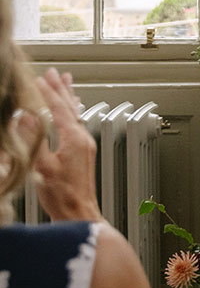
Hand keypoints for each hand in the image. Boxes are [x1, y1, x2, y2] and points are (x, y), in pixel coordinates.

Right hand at [31, 68, 102, 222]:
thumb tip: (26, 117)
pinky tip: (72, 110)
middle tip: (54, 73)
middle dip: (60, 89)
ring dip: (68, 97)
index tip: (39, 79)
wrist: (78, 213)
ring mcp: (84, 145)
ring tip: (66, 82)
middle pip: (70, 107)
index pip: (58, 109)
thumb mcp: (42, 167)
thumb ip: (35, 140)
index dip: (47, 93)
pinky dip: (72, 111)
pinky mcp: (83, 152)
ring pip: (75, 113)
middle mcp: (82, 138)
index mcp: (74, 139)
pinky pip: (77, 123)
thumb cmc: (62, 196)